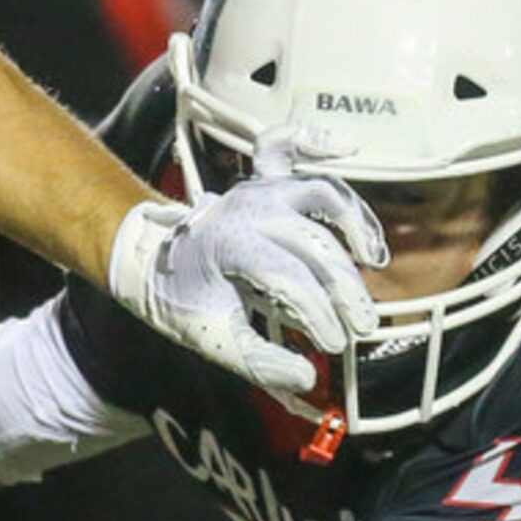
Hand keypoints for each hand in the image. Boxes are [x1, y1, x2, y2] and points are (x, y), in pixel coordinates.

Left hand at [108, 128, 382, 395]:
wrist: (148, 259)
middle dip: (345, 290)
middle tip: (360, 326)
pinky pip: (287, 145)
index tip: (332, 346)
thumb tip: (305, 378)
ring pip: (321, 191)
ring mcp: (258, 188)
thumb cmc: (181, 299)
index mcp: (231, 245)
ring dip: (355, 221)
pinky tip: (348, 147)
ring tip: (373, 257)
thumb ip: (257, 362)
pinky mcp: (262, 178)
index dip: (320, 316)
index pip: (292, 280)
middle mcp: (248, 208)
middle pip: (316, 244)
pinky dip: (317, 142)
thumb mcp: (212, 338)